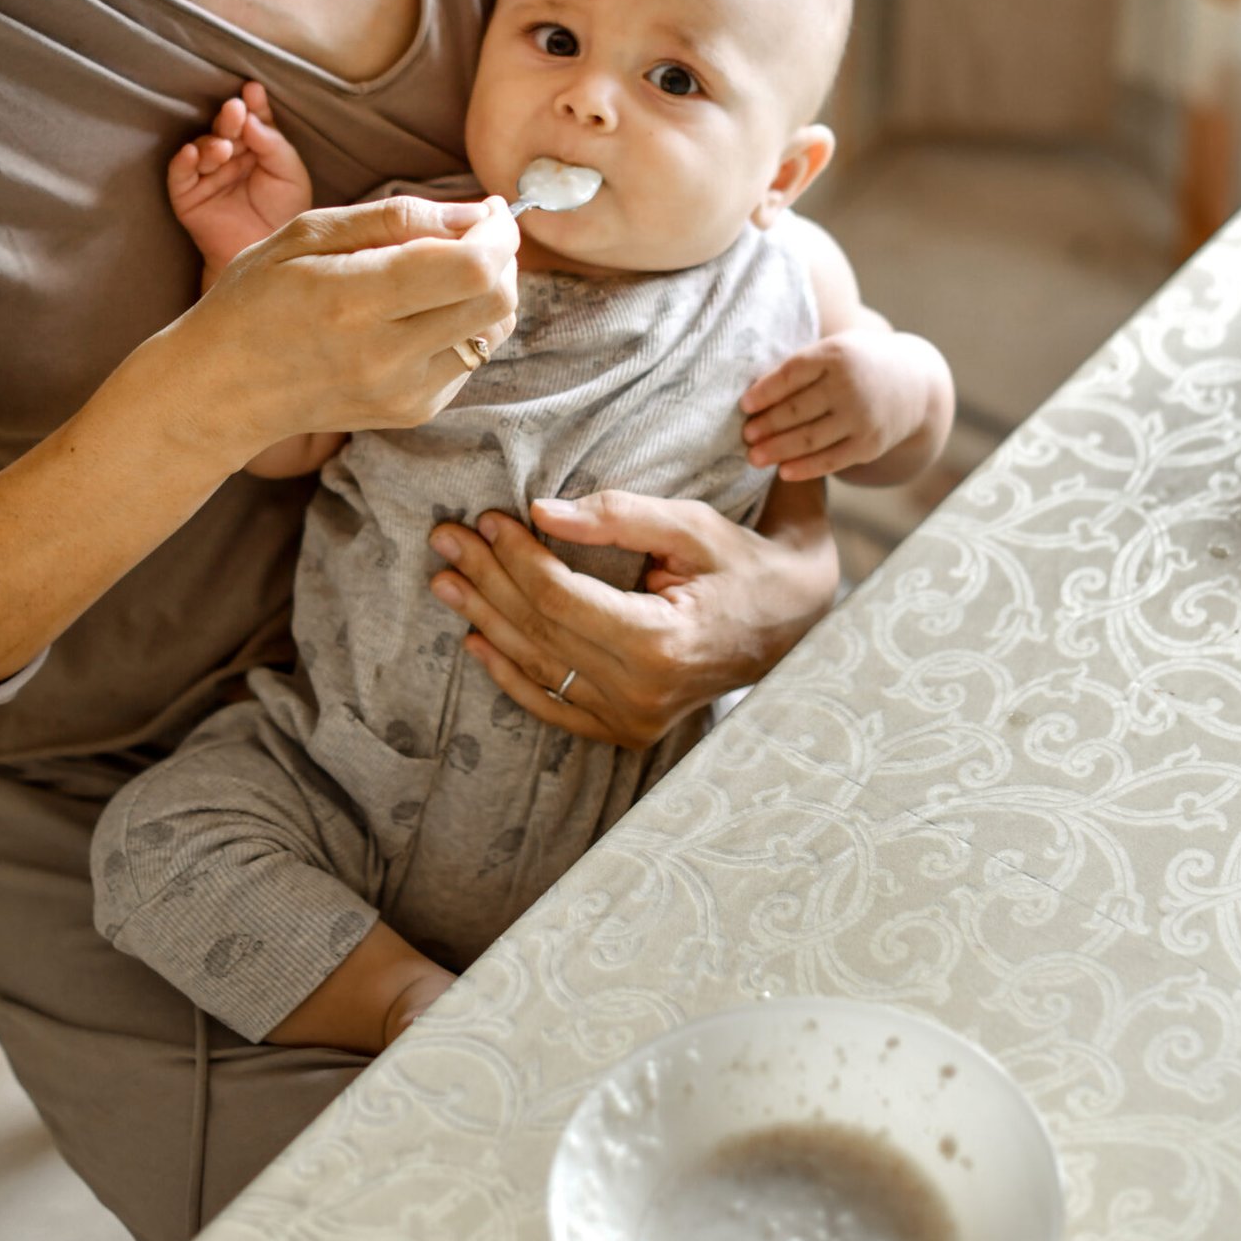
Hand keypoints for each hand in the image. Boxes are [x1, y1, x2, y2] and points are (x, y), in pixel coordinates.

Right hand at [168, 81, 311, 273]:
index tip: (252, 90)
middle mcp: (229, 157)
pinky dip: (182, 162)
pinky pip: (179, 175)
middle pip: (224, 130)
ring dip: (210, 143)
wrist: (268, 253)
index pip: (250, 120)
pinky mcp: (187, 196)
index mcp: (255, 147)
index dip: (251, 106)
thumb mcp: (288, 172)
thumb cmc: (284, 212)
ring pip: (201, 149)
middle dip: (229, 118)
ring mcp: (207, 175)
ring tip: (224, 148)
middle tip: (235, 109)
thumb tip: (250, 114)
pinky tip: (191, 153)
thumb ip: (271, 142)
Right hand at [173, 194, 519, 455]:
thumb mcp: (307, 233)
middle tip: (474, 234)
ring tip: (448, 267)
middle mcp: (386, 355)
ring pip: (495, 330)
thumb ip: (395, 217)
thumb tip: (475, 214)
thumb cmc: (255, 298)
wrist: (222, 390)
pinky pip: (471, 357)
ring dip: (490, 289)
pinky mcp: (412, 411)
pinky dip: (465, 323)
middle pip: (499, 300)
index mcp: (355, 300)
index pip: (472, 268)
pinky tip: (423, 310)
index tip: (490, 210)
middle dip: (503, 256)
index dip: (499, 232)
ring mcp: (403, 392)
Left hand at [427, 479, 837, 750]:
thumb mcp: (691, 526)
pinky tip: (476, 641)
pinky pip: (554, 706)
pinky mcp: (628, 729)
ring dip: (486, 619)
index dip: (516, 556)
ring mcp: (634, 719)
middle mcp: (642, 693)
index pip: (561, 597)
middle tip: (446, 538)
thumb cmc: (745, 564)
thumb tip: (543, 512)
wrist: (795, 622)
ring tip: (446, 579)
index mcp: (661, 642)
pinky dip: (511, 675)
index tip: (487, 517)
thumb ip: (616, 518)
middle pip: (540, 629)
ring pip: (538, 666)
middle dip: (487, 578)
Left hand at [741, 329, 930, 480]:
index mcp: (836, 354)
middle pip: (797, 409)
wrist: (916, 384)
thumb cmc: (859, 364)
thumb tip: (754, 393)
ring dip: (777, 450)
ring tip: (753, 457)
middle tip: (744, 435)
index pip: (792, 374)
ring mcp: (861, 417)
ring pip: (809, 439)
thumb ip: (803, 366)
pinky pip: (830, 460)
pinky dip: (804, 469)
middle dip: (766, 425)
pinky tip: (782, 472)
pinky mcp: (869, 444)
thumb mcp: (837, 349)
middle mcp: (849, 386)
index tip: (744, 405)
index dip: (765, 391)